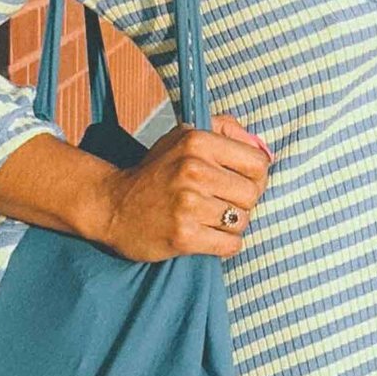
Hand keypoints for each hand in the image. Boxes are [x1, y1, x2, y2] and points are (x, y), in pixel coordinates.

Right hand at [94, 111, 272, 261]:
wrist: (111, 206)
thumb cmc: (155, 172)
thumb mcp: (183, 137)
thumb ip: (225, 131)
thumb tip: (265, 148)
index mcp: (197, 141)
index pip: (258, 163)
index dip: (255, 177)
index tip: (238, 183)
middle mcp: (193, 170)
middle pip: (252, 194)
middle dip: (242, 203)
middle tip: (220, 204)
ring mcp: (187, 204)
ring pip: (242, 220)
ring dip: (231, 225)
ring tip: (209, 219)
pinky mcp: (183, 236)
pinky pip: (230, 244)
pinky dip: (224, 244)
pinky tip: (207, 236)